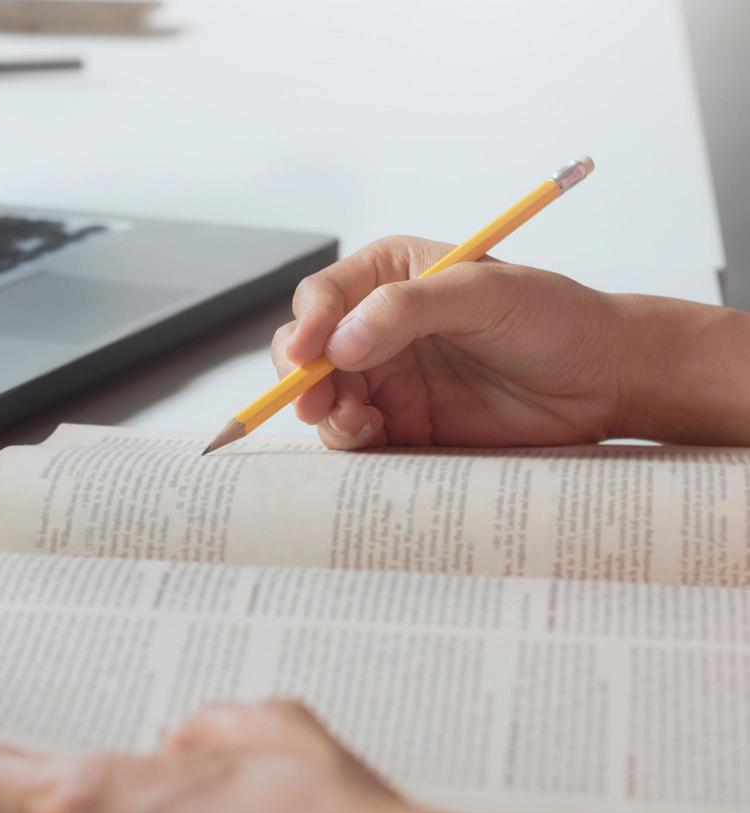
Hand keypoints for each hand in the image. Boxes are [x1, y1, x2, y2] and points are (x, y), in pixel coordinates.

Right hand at [274, 236, 631, 449]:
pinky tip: (377, 436)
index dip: (306, 326)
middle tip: (316, 402)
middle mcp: (379, 326)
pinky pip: (357, 436)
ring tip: (357, 423)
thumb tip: (340, 343)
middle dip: (303, 378)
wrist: (604, 379)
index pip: (323, 297)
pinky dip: (353, 441)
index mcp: (391, 276)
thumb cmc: (554, 318)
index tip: (304, 355)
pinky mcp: (405, 424)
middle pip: (309, 353)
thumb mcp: (482, 293)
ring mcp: (389, 378)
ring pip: (325, 399)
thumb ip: (406, 309)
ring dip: (328, 413)